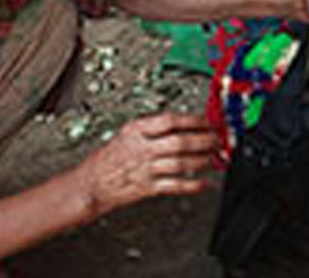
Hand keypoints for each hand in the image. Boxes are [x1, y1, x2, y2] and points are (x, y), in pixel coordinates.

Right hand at [80, 113, 218, 217]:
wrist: (90, 183)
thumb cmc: (108, 158)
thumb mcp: (126, 133)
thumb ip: (151, 129)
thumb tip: (180, 125)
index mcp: (136, 129)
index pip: (170, 120)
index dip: (193, 120)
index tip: (207, 120)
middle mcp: (143, 148)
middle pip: (181, 141)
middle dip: (204, 140)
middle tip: (217, 139)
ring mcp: (146, 168)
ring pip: (182, 163)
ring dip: (203, 160)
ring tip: (214, 158)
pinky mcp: (148, 187)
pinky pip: (175, 186)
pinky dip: (193, 185)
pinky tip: (204, 183)